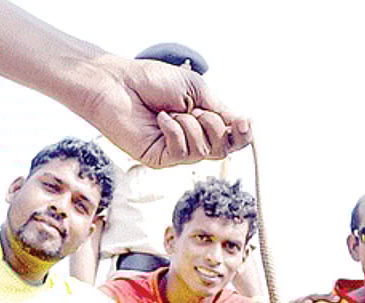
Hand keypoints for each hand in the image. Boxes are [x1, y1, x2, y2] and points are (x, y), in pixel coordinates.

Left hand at [89, 56, 250, 166]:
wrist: (120, 84)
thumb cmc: (153, 82)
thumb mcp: (196, 89)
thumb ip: (220, 109)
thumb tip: (245, 123)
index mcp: (203, 122)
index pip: (232, 138)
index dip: (243, 135)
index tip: (244, 123)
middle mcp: (192, 140)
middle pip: (223, 150)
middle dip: (215, 127)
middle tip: (197, 110)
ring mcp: (175, 152)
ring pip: (203, 151)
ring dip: (191, 125)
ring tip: (172, 111)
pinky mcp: (159, 159)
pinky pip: (181, 152)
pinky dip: (174, 131)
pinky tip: (160, 119)